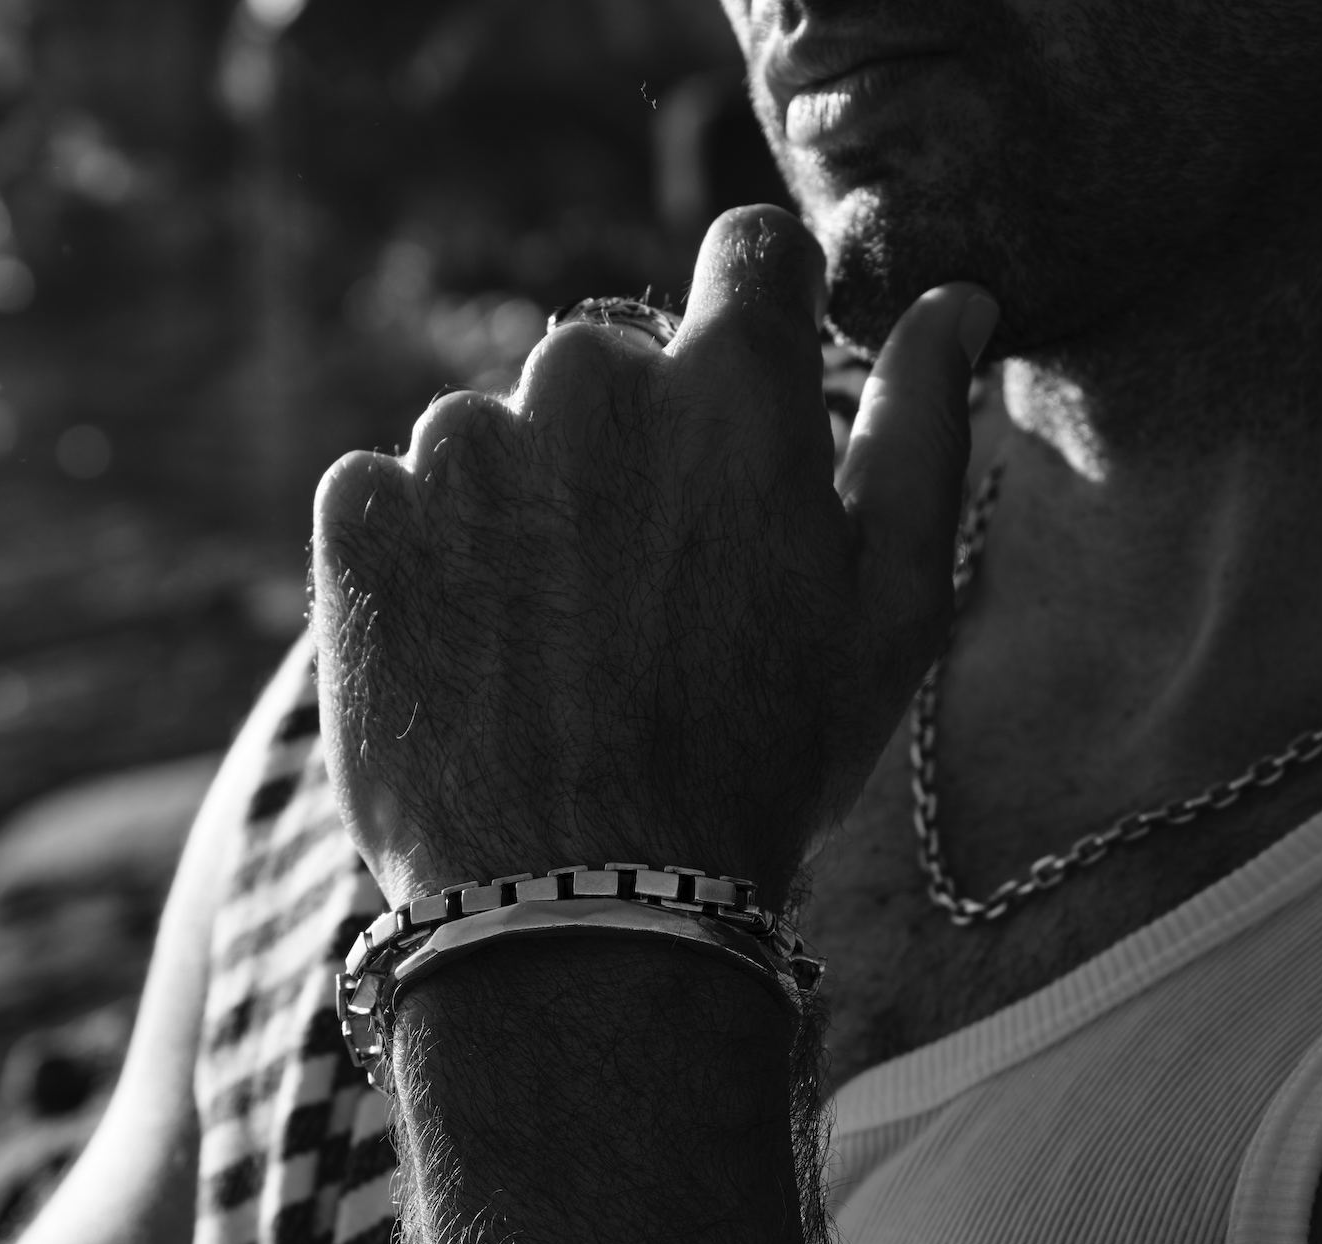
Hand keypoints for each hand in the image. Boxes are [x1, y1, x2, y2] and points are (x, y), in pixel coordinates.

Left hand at [311, 206, 996, 907]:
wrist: (580, 908)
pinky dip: (427, 561)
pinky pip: (395, 496)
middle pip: (614, 365)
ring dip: (524, 512)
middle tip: (647, 602)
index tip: (746, 410)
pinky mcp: (360, 516)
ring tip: (554, 654)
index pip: (754, 258)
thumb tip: (961, 303)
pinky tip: (475, 661)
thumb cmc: (760, 769)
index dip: (758, 328)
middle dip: (632, 453)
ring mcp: (460, 445)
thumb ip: (925, 433)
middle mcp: (588, 380)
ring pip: (500, 437)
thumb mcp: (889, 614)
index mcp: (734, 387)